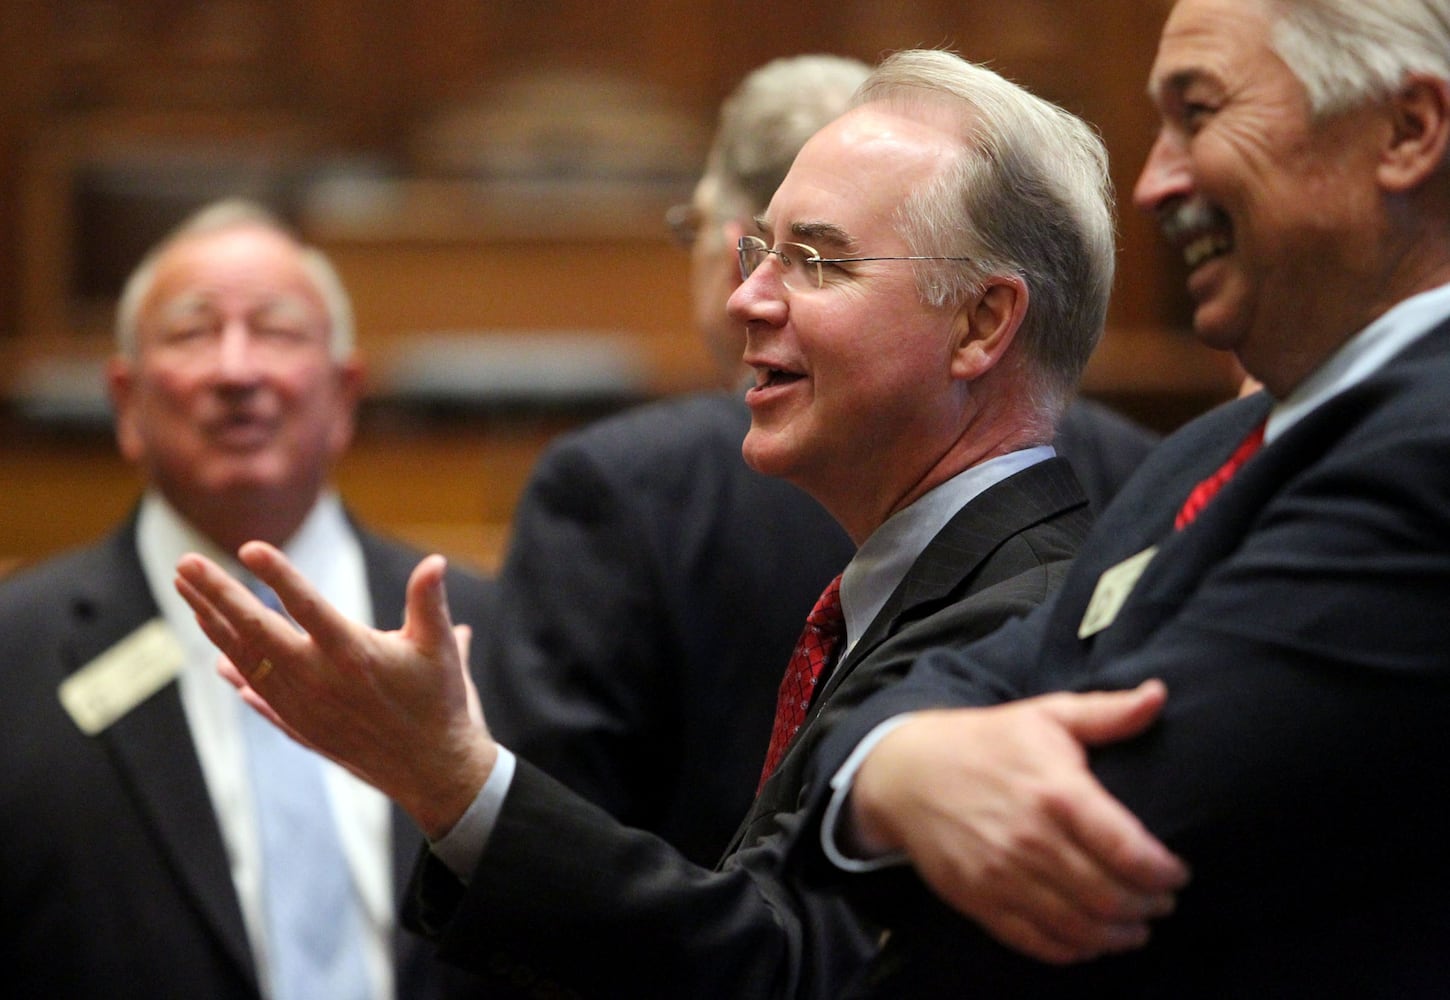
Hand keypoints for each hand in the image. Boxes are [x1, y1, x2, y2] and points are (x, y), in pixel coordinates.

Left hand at [174, 540, 495, 838]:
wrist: (432, 771)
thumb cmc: (439, 702)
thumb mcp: (441, 648)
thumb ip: (429, 601)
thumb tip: (435, 561)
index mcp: (354, 654)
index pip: (306, 606)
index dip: (278, 576)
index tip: (248, 548)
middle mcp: (319, 679)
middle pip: (256, 631)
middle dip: (217, 594)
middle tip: (186, 563)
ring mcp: (303, 706)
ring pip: (247, 660)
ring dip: (214, 625)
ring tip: (187, 592)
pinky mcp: (301, 726)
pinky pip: (257, 694)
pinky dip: (235, 672)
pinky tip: (216, 658)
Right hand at [851, 680, 1188, 963]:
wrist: (906, 772)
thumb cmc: (984, 741)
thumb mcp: (1045, 715)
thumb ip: (1108, 713)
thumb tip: (1159, 696)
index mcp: (1056, 792)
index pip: (1128, 850)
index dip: (1164, 872)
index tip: (1178, 874)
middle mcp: (1032, 840)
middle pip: (1110, 896)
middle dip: (1149, 906)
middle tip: (1162, 902)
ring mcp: (1003, 876)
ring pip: (1079, 926)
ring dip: (1119, 935)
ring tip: (1137, 927)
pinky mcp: (980, 901)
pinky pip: (1037, 942)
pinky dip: (1074, 950)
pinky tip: (1092, 941)